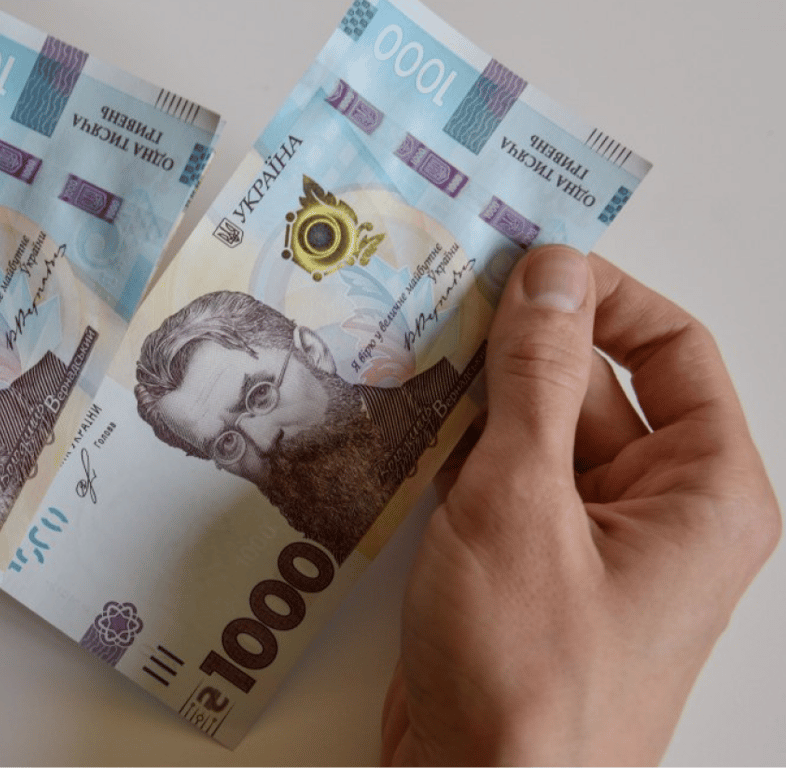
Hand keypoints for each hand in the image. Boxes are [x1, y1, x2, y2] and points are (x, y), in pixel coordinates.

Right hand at [380, 247, 779, 765]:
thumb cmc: (529, 673)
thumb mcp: (525, 504)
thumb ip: (536, 380)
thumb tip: (552, 275)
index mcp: (704, 492)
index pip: (671, 351)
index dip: (601, 296)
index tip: (523, 263)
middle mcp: (657, 514)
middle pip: (594, 388)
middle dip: (518, 346)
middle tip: (438, 296)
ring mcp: (588, 546)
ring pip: (535, 435)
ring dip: (475, 399)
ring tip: (404, 351)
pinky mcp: (529, 572)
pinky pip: (500, 484)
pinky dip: (454, 452)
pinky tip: (399, 423)